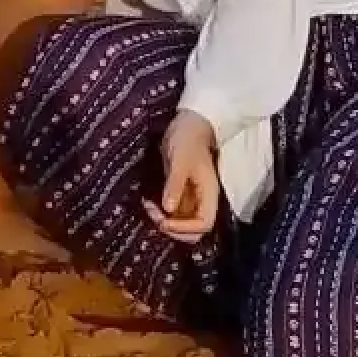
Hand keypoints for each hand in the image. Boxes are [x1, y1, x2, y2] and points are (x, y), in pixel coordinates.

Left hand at [153, 111, 221, 240]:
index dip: (185, 228)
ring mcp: (192, 199)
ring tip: (148, 207)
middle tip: (154, 215)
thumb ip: (175, 185)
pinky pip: (172, 212)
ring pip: (181, 223)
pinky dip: (160, 212)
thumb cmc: (187, 140)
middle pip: (194, 230)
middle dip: (173, 229)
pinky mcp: (181, 194)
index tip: (163, 221)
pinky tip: (148, 202)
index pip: (204, 224)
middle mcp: (202, 201)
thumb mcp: (180, 161)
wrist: (187, 126)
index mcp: (209, 194)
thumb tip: (168, 209)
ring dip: (164, 221)